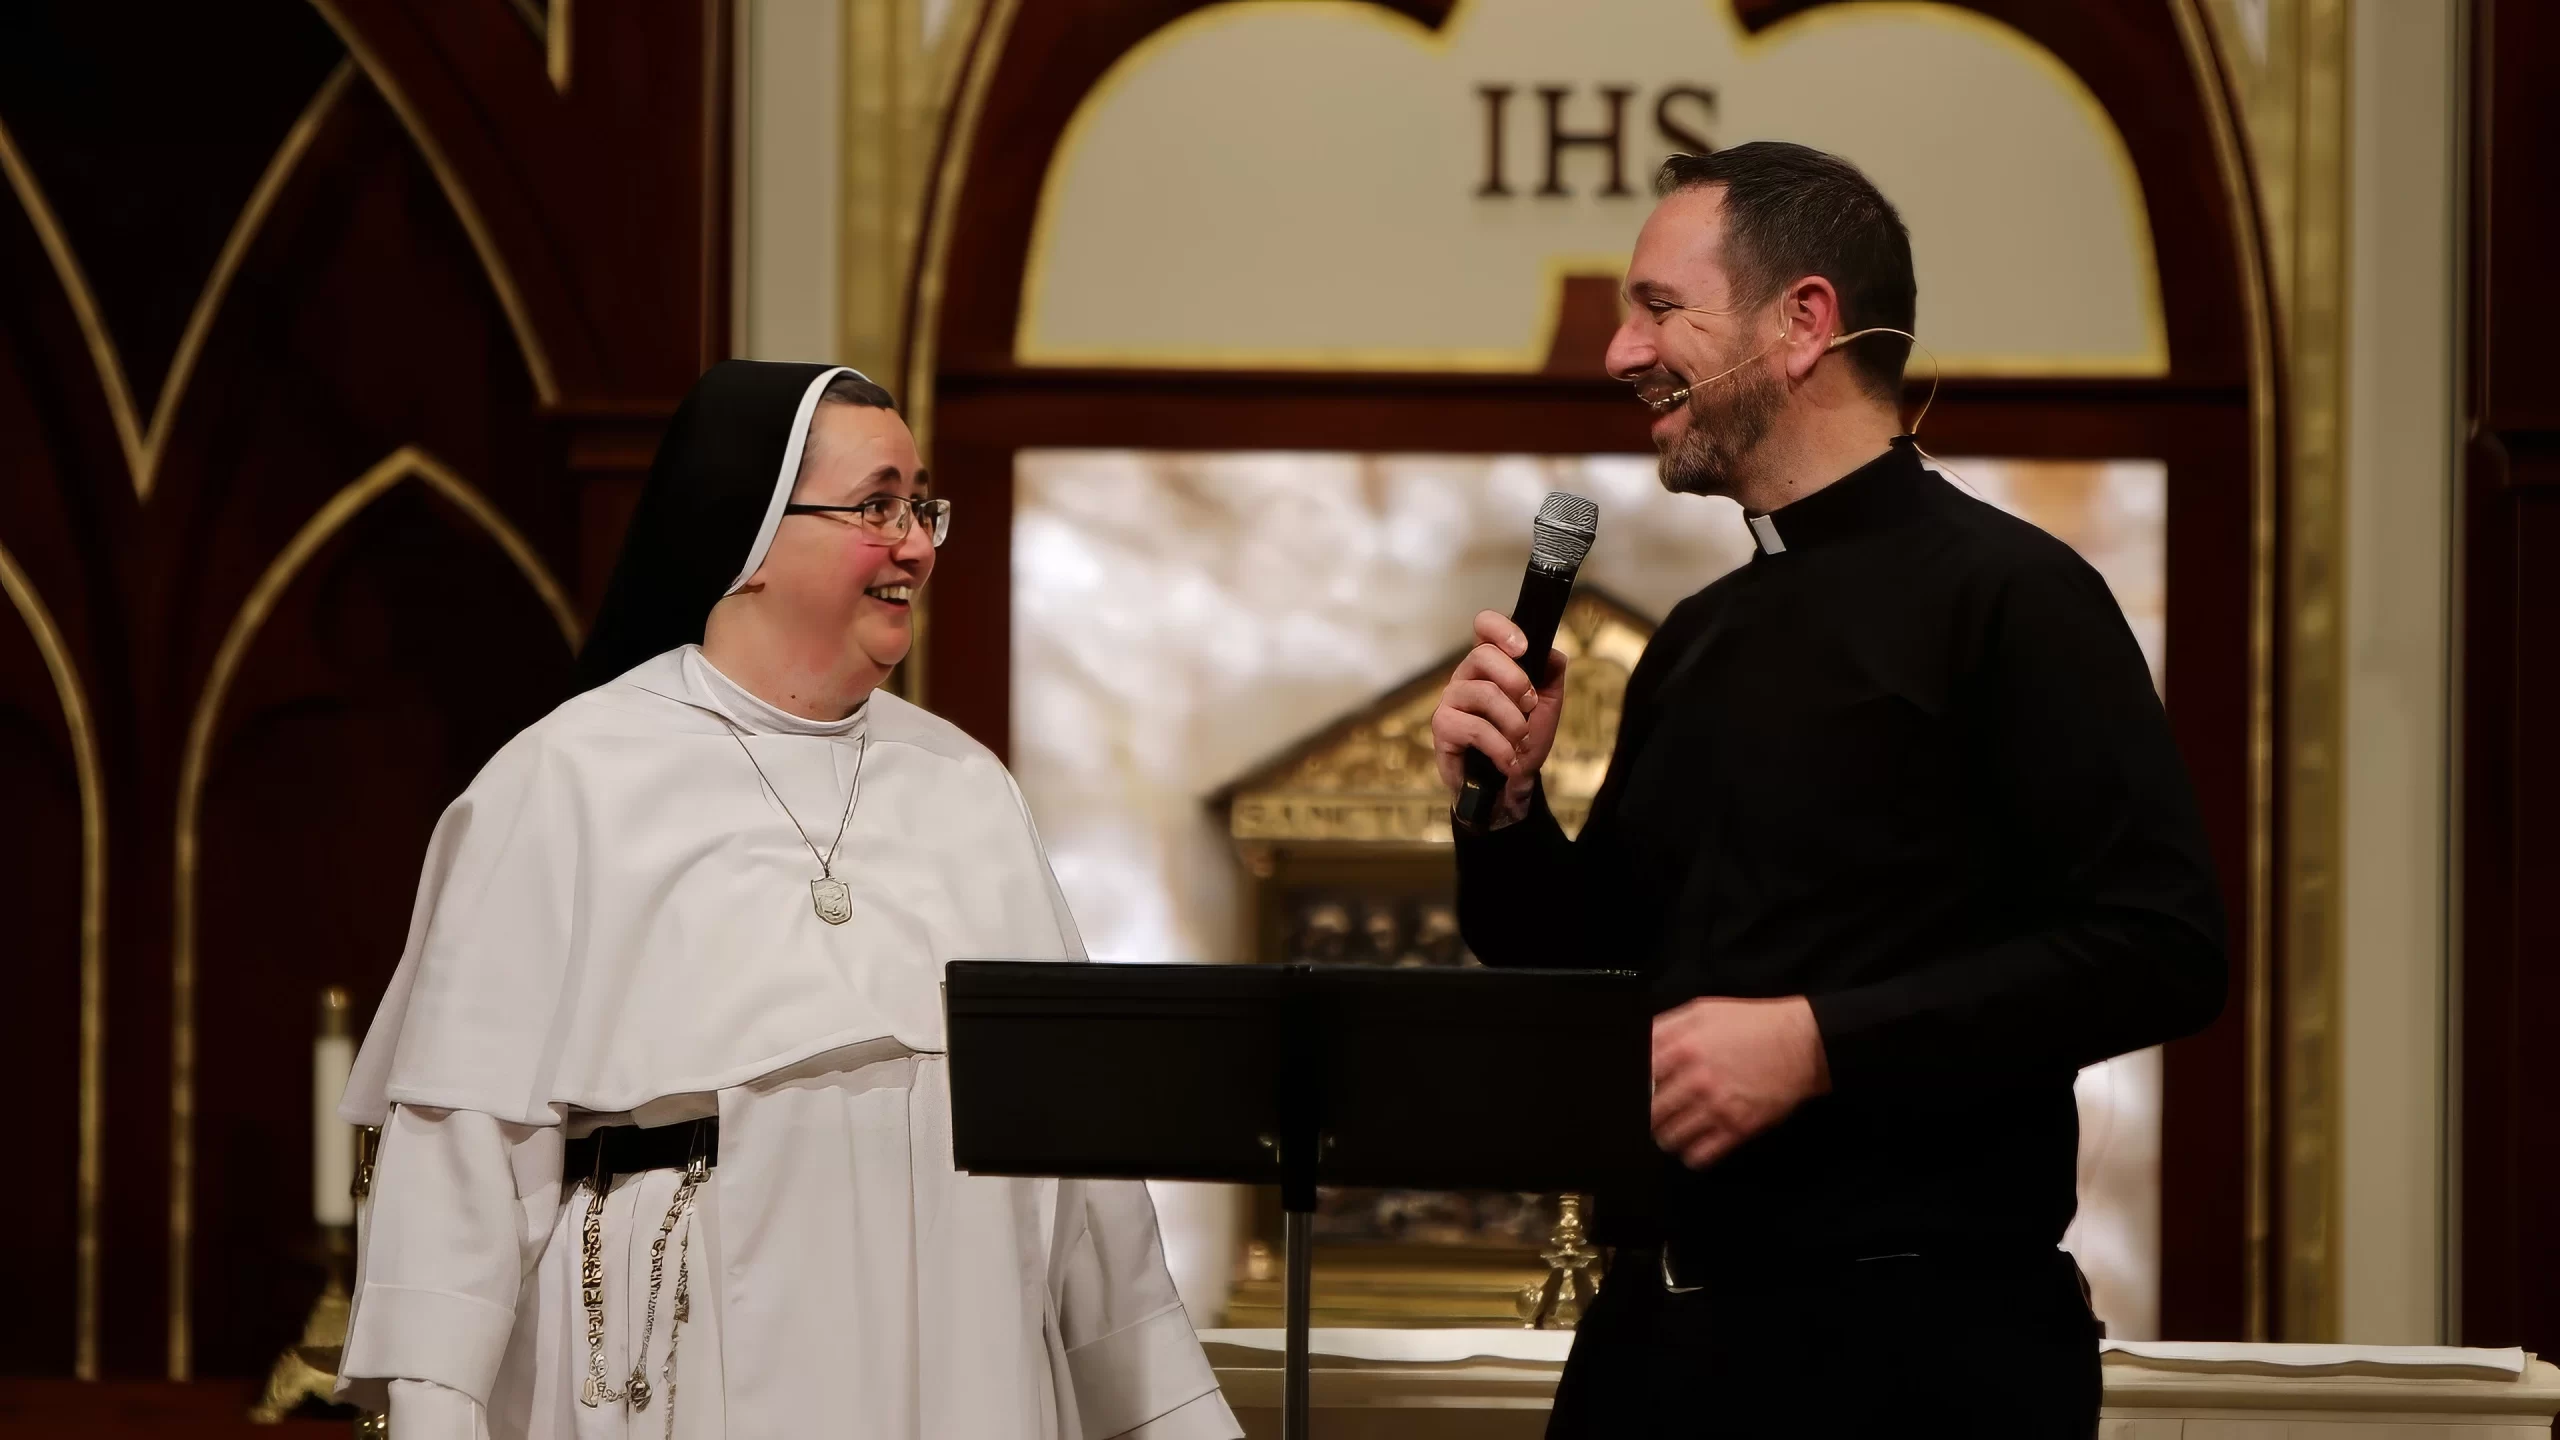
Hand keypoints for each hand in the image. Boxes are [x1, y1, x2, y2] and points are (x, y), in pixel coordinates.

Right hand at [1429, 610, 1569, 824]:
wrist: (1509, 787)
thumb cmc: (1522, 742)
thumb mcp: (1547, 705)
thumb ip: (1551, 673)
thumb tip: (1551, 652)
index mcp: (1490, 664)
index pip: (1484, 626)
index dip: (1501, 628)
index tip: (1524, 648)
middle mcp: (1466, 675)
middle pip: (1483, 654)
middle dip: (1516, 680)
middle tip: (1531, 704)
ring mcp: (1451, 700)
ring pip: (1484, 692)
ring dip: (1513, 721)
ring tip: (1522, 741)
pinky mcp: (1443, 728)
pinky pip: (1476, 728)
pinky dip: (1501, 747)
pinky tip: (1509, 761)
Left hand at [1650, 996, 1831, 1168]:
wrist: (1802, 1044)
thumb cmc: (1753, 1024)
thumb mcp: (1703, 1011)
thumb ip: (1667, 1027)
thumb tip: (1640, 1042)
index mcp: (1684, 1048)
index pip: (1640, 1076)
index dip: (1634, 1086)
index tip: (1635, 1090)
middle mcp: (1696, 1081)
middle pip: (1650, 1111)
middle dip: (1646, 1114)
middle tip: (1650, 1114)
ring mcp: (1717, 1107)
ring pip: (1671, 1137)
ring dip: (1665, 1135)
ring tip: (1667, 1131)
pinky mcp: (1737, 1128)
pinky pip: (1700, 1154)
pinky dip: (1691, 1154)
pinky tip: (1692, 1145)